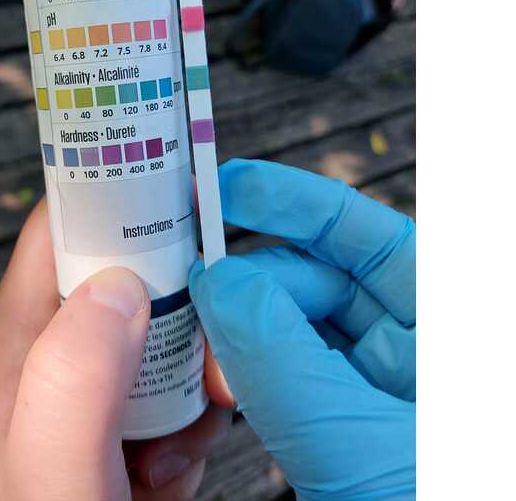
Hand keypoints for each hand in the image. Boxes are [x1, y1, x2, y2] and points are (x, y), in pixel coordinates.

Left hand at [0, 197, 231, 500]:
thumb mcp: (49, 457)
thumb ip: (76, 368)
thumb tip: (125, 281)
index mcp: (29, 319)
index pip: (73, 216)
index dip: (128, 192)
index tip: (191, 200)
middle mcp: (61, 339)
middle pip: (140, 268)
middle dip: (189, 304)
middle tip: (206, 359)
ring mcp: (97, 383)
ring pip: (172, 331)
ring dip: (198, 373)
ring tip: (181, 437)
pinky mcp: (125, 424)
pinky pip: (180, 390)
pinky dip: (195, 420)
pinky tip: (171, 471)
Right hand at [189, 159, 414, 500]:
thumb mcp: (370, 450)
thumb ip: (287, 362)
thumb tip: (218, 281)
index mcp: (451, 327)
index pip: (365, 234)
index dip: (290, 201)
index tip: (221, 187)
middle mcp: (416, 349)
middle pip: (314, 280)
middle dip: (250, 284)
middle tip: (188, 296)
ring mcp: (378, 391)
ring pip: (290, 331)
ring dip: (240, 337)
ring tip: (200, 357)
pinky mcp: (344, 429)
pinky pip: (285, 380)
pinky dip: (247, 378)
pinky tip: (220, 388)